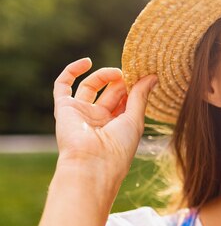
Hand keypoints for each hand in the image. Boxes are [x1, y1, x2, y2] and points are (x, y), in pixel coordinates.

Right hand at [53, 58, 157, 182]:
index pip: (126, 101)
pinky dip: (72, 71)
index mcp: (118, 126)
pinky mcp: (64, 108)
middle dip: (121, 82)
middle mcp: (99, 119)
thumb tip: (153, 76)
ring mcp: (81, 113)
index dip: (134, 88)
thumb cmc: (118, 148)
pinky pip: (62, 85)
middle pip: (110, 93)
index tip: (144, 77)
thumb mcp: (135, 120)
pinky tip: (86, 62)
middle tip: (131, 75)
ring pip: (90, 87)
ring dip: (104, 76)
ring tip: (118, 73)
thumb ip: (141, 96)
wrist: (92, 163)